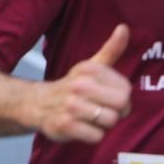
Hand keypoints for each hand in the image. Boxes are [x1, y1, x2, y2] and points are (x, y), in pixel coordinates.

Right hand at [32, 25, 131, 142]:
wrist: (37, 103)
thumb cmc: (72, 86)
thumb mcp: (91, 66)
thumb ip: (111, 49)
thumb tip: (124, 27)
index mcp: (89, 70)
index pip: (125, 89)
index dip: (121, 97)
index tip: (108, 96)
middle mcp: (79, 85)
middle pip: (121, 106)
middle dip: (116, 112)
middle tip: (102, 110)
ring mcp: (71, 106)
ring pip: (109, 121)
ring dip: (103, 124)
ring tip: (90, 118)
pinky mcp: (64, 125)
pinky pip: (96, 136)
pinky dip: (92, 135)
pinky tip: (82, 127)